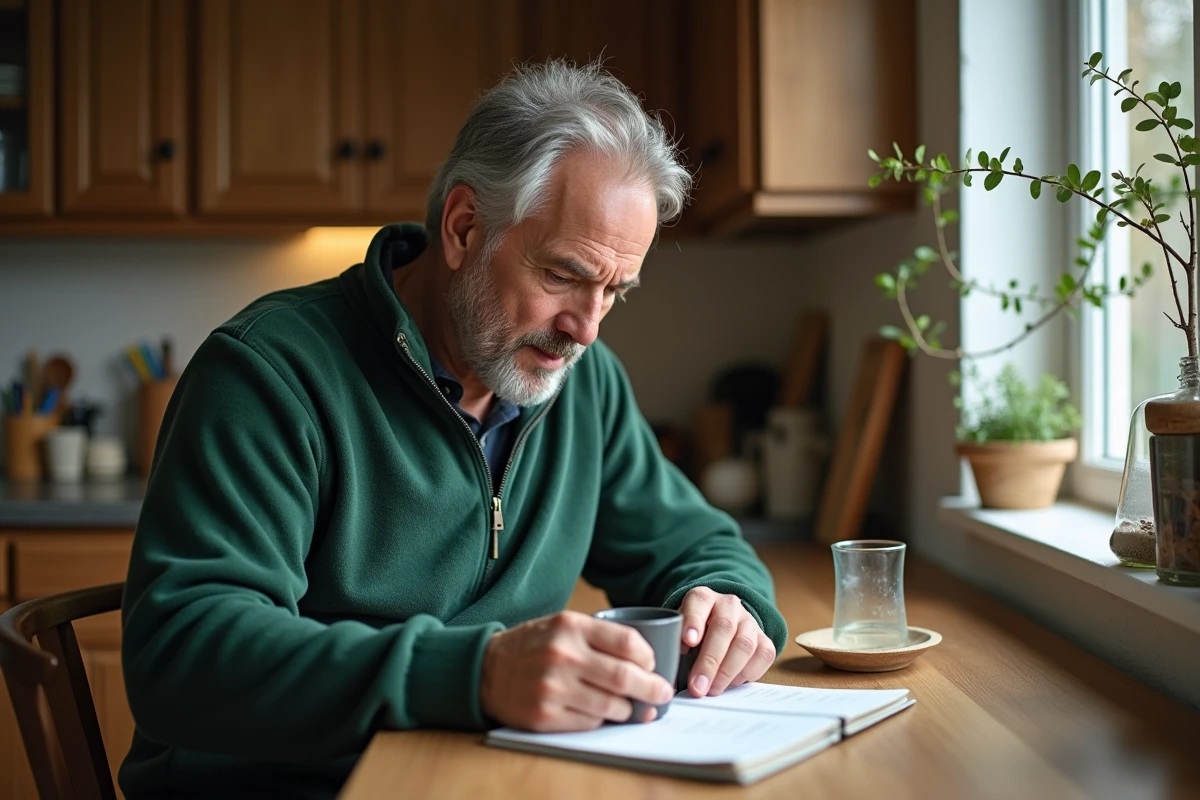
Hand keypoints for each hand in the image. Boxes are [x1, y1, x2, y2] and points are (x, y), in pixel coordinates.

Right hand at [480, 611, 675, 731]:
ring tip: (631, 706)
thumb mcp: (562, 625)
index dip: (648, 657)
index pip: (627, 642)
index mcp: (570, 626)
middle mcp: (562, 655)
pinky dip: (601, 719)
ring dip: (628, 709)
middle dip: (651, 689)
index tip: (652, 665)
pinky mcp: (545, 715)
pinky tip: (600, 712)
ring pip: (611, 705)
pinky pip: (590, 722)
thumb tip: (645, 661)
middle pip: (624, 677)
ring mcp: (553, 687)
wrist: (485, 669)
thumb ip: (599, 636)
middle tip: (661, 694)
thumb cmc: (532, 646)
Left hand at [679, 587, 776, 696]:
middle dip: (710, 661)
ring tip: (712, 690)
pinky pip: (762, 656)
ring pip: (744, 644)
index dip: (694, 621)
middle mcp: (729, 605)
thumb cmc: (694, 634)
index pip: (699, 602)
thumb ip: (674, 644)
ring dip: (727, 672)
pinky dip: (746, 674)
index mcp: (703, 598)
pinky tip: (730, 683)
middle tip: (698, 686)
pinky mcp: (764, 639)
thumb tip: (669, 675)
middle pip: (724, 628)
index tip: (688, 641)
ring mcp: (749, 621)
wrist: (721, 626)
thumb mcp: (678, 631)